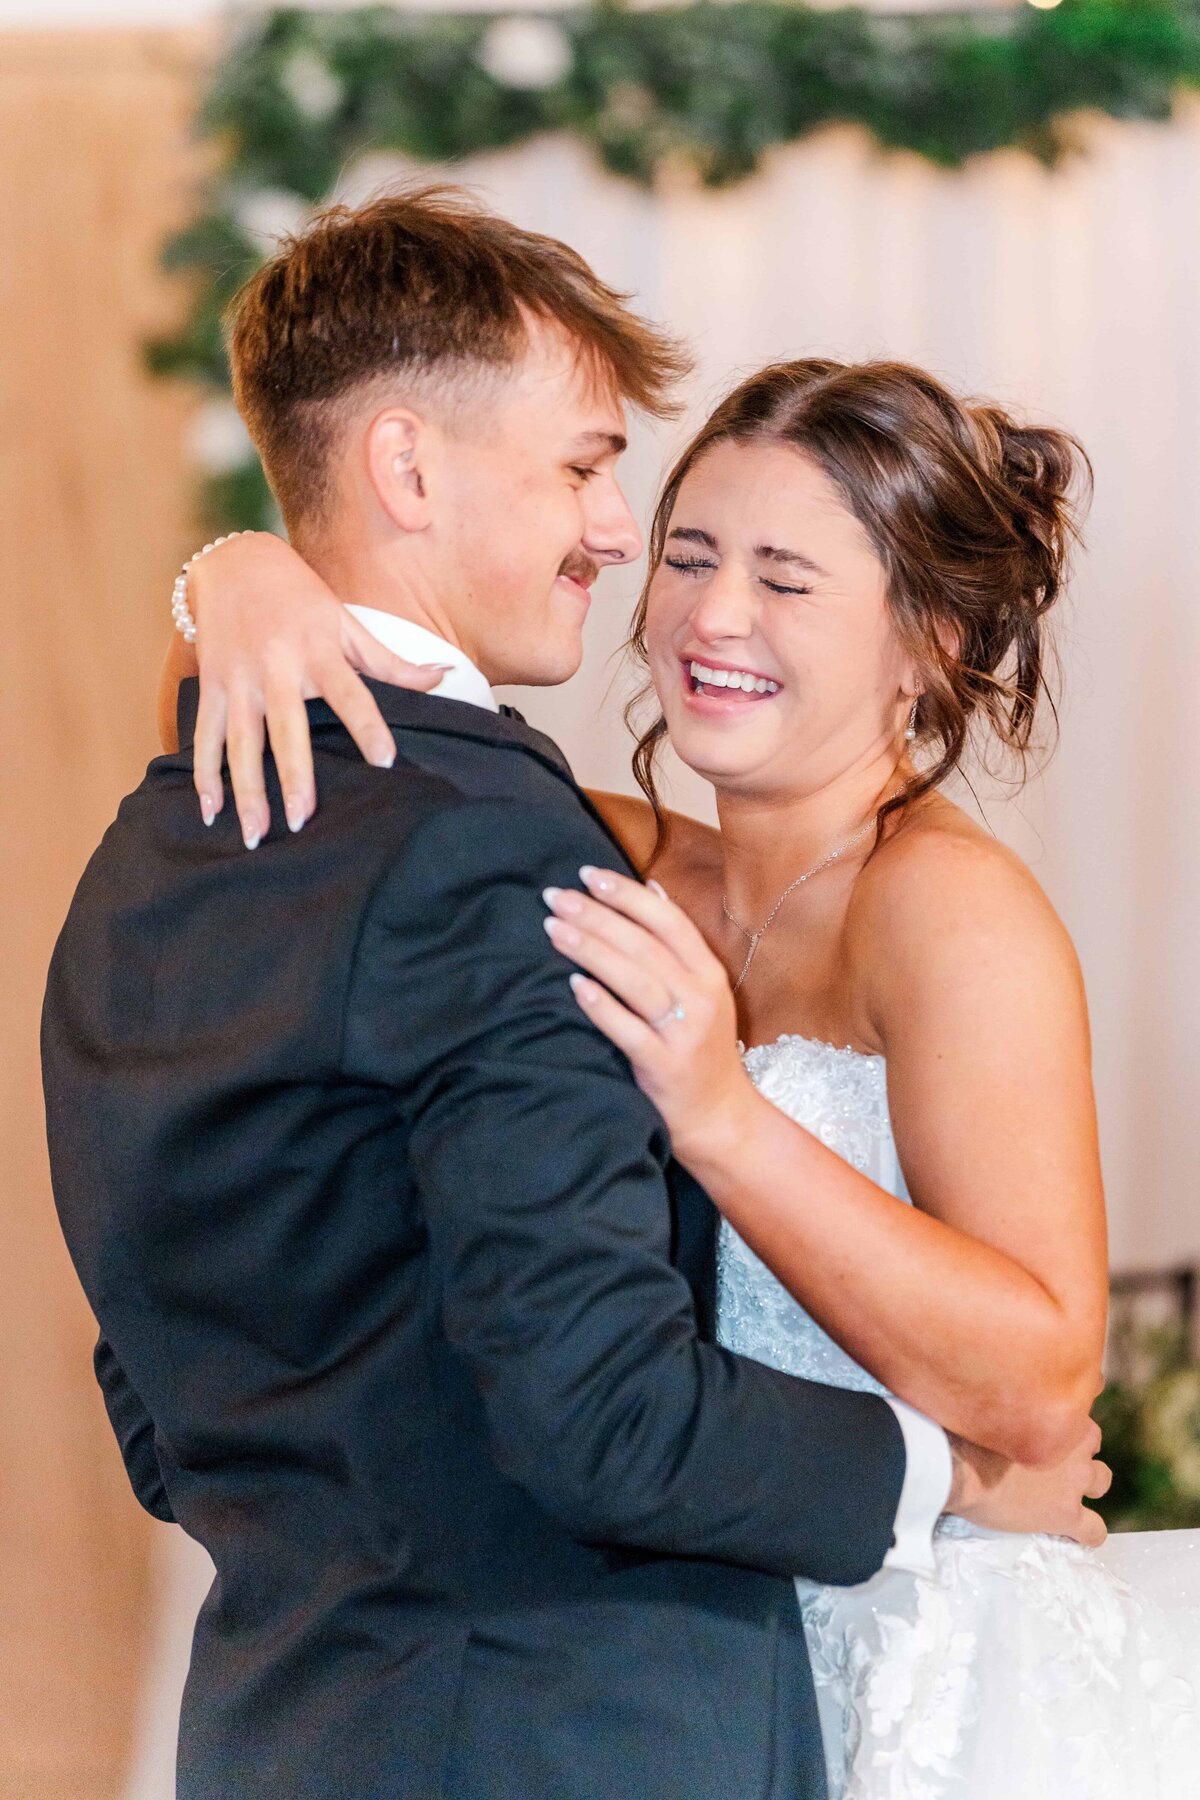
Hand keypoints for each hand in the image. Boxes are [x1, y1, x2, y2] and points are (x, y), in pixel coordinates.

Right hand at [188, 533, 453, 847]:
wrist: (234, 562)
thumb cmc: (300, 597)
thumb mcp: (346, 621)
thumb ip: (390, 660)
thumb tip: (442, 678)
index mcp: (317, 651)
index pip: (349, 693)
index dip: (367, 725)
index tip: (384, 760)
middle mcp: (276, 667)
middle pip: (286, 729)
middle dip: (292, 775)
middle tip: (302, 820)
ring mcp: (239, 678)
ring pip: (241, 742)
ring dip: (246, 790)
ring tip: (255, 835)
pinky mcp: (210, 685)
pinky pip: (205, 736)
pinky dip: (205, 774)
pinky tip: (212, 811)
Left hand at [543, 866, 754, 1161]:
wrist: (721, 1118)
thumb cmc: (699, 1050)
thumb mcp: (704, 992)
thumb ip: (679, 945)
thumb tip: (653, 890)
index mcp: (709, 974)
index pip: (668, 921)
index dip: (627, 895)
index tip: (588, 874)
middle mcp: (702, 997)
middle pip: (645, 945)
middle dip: (597, 915)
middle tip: (555, 896)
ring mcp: (684, 1033)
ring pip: (636, 980)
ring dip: (591, 949)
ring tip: (553, 928)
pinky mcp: (665, 1066)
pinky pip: (629, 1031)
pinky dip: (602, 1005)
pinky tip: (573, 985)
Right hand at [946, 1414, 1111, 1547]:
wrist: (958, 1467)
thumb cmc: (964, 1433)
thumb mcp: (994, 1410)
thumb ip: (1012, 1411)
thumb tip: (996, 1405)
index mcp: (1057, 1414)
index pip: (1075, 1413)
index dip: (1060, 1424)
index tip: (1046, 1431)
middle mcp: (1073, 1444)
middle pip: (1093, 1443)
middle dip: (1078, 1450)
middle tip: (1054, 1462)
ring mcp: (1074, 1481)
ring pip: (1102, 1482)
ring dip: (1087, 1486)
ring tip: (1064, 1493)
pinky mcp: (1067, 1514)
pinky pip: (1095, 1530)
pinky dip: (1088, 1533)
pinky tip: (1073, 1534)